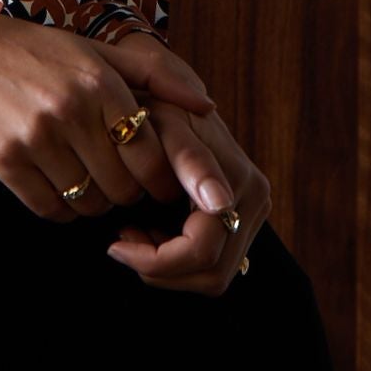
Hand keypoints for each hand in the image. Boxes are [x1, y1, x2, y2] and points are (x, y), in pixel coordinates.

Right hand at [0, 0, 228, 224]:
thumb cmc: (23, 47)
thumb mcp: (89, 48)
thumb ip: (152, 74)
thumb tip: (206, 105)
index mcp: (100, 81)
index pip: (153, 158)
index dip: (157, 179)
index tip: (148, 179)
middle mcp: (72, 109)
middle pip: (123, 189)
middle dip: (124, 194)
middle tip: (112, 181)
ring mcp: (35, 136)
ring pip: (87, 203)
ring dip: (90, 202)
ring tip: (79, 178)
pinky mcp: (2, 159)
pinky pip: (48, 208)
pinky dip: (56, 206)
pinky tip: (49, 182)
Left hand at [104, 102, 270, 295]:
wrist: (165, 93)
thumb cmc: (153, 107)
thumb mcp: (162, 124)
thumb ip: (188, 159)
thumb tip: (219, 204)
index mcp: (239, 183)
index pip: (201, 253)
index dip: (155, 261)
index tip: (116, 243)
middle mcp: (254, 201)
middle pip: (211, 275)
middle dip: (159, 268)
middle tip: (121, 240)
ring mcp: (250, 213)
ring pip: (213, 277)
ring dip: (167, 267)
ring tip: (133, 232)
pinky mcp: (240, 220)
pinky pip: (212, 263)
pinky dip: (176, 259)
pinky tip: (150, 230)